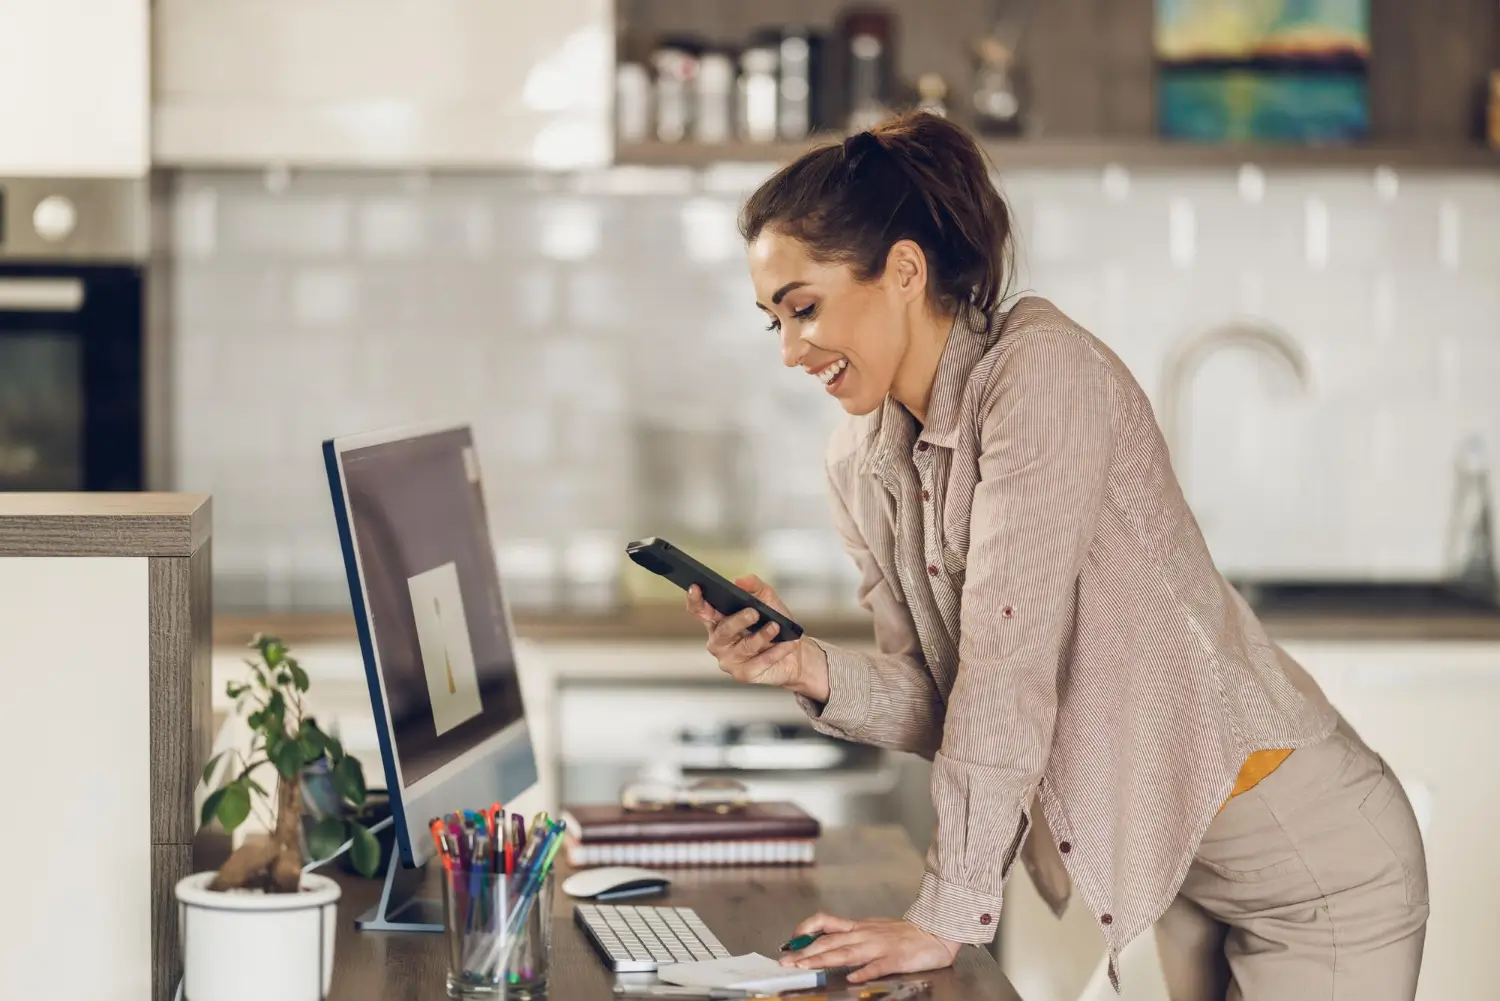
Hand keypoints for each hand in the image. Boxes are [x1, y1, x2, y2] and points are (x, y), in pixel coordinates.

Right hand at [685, 575, 827, 700]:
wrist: (796, 655)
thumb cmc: (776, 626)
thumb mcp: (768, 600)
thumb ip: (754, 587)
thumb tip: (740, 581)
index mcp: (719, 621)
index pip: (700, 611)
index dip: (695, 600)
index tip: (696, 588)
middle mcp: (719, 642)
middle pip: (722, 631)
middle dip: (738, 621)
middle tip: (753, 612)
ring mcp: (730, 660)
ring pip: (743, 647)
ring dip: (762, 635)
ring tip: (775, 627)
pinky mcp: (744, 674)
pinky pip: (759, 662)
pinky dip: (775, 652)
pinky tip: (787, 644)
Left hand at [778, 913, 961, 983]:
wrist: (934, 932)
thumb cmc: (903, 933)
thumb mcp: (872, 928)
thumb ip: (851, 936)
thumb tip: (827, 942)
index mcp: (858, 926)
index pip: (825, 923)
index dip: (805, 930)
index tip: (789, 941)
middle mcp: (864, 934)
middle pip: (829, 942)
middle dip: (805, 952)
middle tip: (786, 962)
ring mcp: (879, 946)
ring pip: (846, 952)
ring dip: (823, 960)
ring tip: (806, 967)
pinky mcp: (894, 959)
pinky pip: (877, 966)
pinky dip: (864, 972)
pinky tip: (852, 978)